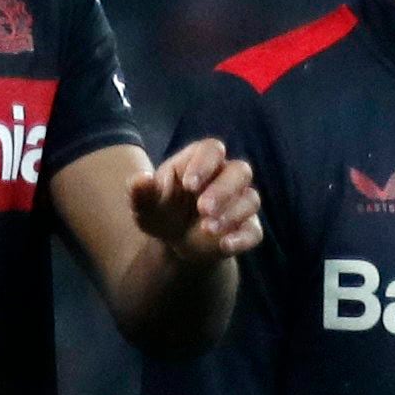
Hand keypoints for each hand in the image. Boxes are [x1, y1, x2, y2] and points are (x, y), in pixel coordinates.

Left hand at [129, 138, 261, 260]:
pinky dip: (242, 238)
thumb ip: (140, 191)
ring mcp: (239, 202)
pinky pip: (254, 230)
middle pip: (240, 171)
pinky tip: (225, 245)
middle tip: (203, 208)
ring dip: (231, 214)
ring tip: (206, 229)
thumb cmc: (162, 212)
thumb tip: (142, 179)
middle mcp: (225, 177)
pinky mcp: (247, 227)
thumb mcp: (144, 204)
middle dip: (223, 189)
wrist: (176, 242)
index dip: (204, 164)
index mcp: (200, 161)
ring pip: (250, 199)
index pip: (212, 149)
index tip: (189, 185)